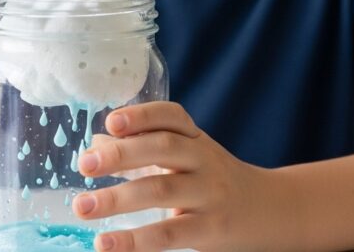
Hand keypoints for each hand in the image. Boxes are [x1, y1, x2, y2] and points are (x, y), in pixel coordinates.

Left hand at [73, 102, 296, 251]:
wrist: (270, 210)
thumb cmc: (214, 181)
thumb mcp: (188, 157)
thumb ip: (144, 148)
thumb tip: (96, 146)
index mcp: (195, 138)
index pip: (171, 116)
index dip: (141, 115)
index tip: (110, 122)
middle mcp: (203, 160)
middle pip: (163, 148)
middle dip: (121, 154)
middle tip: (84, 164)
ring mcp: (209, 194)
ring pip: (161, 190)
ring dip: (117, 199)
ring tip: (83, 207)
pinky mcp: (210, 229)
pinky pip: (168, 234)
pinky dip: (134, 240)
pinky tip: (106, 244)